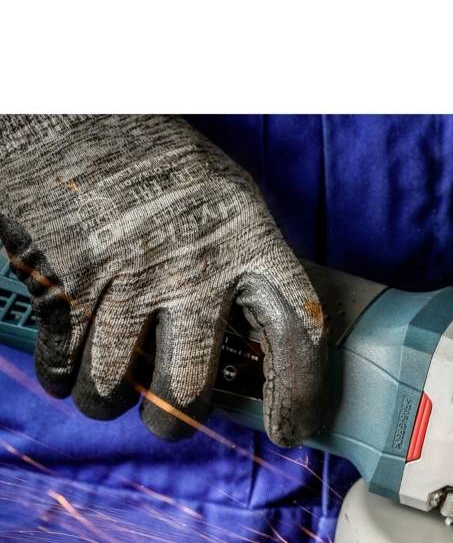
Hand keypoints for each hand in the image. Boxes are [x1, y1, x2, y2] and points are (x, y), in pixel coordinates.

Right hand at [0, 115, 324, 445]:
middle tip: (170, 419)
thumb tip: (265, 344)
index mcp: (252, 241)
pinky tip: (68, 367)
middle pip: (190, 388)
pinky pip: (67, 362)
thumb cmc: (159, 166)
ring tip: (109, 391)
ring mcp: (130, 274)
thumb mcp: (230, 203)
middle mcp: (197, 264)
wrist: (71, 111)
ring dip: (109, 400)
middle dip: (175, 422)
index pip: (299, 332)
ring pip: (117, 386)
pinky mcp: (68, 277)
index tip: (290, 431)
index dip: (299, 393)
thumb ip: (251, 269)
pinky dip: (64, 377)